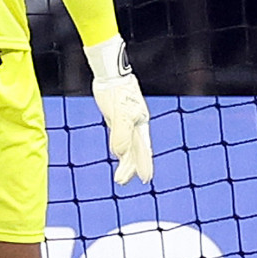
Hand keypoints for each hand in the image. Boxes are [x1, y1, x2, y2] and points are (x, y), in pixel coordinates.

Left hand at [85, 36, 152, 184]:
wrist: (111, 75)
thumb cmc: (118, 93)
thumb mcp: (120, 115)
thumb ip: (121, 134)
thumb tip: (120, 154)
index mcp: (140, 125)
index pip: (143, 150)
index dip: (144, 164)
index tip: (145, 179)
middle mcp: (135, 125)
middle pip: (135, 151)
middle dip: (131, 168)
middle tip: (122, 182)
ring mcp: (125, 122)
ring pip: (127, 146)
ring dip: (124, 161)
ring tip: (120, 177)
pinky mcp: (115, 118)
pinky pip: (119, 137)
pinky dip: (120, 148)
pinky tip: (119, 154)